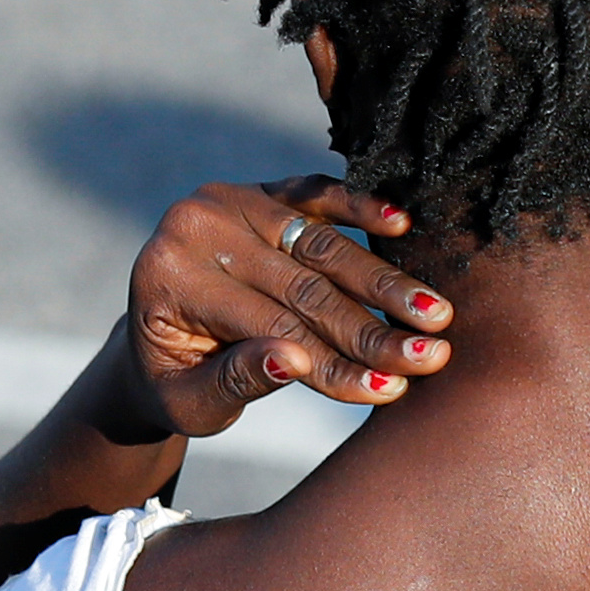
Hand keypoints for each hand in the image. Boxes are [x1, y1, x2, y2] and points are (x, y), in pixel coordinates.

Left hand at [121, 177, 450, 433]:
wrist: (153, 332)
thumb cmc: (175, 378)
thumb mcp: (188, 400)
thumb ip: (234, 381)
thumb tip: (292, 362)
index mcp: (169, 278)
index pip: (270, 326)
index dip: (334, 362)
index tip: (390, 388)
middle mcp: (195, 228)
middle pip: (302, 285)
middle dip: (372, 328)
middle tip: (433, 355)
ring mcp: (230, 201)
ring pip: (320, 245)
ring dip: (384, 281)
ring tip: (436, 314)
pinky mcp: (260, 189)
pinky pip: (315, 192)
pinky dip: (359, 205)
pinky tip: (401, 223)